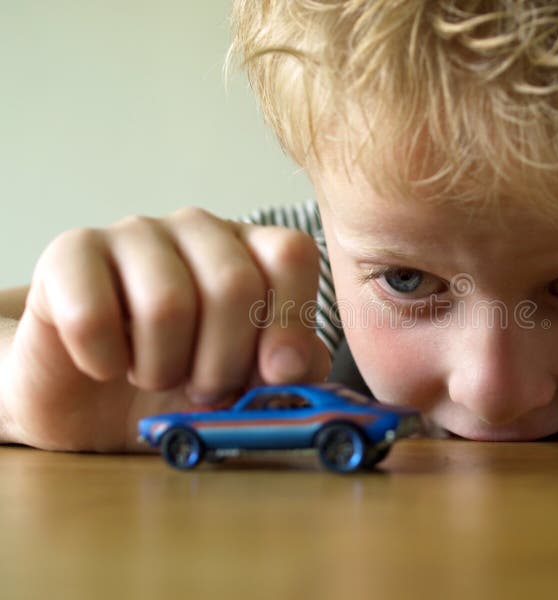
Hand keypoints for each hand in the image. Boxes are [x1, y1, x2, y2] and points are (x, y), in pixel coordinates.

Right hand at [0, 207, 330, 451]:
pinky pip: (92, 316)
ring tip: (153, 375)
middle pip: (234, 284)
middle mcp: (198, 229)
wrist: (89, 401)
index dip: (288, 322)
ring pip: (167, 304)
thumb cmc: (180, 384)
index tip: (271, 375)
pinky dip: (104, 361)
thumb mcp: (249, 386)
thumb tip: (293, 363)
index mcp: (251, 250)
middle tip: (201, 387)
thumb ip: (290, 370)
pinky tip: (104, 365)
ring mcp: (133, 233)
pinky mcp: (70, 253)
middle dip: (222, 363)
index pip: (291, 255)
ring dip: (162, 368)